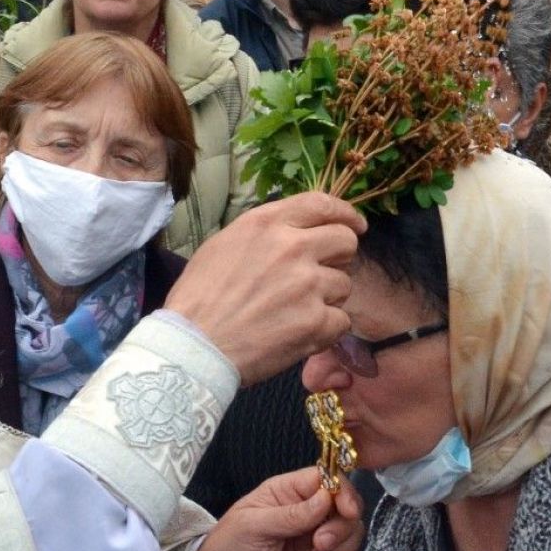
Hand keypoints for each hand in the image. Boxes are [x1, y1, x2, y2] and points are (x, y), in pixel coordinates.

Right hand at [163, 192, 363, 384]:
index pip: (322, 204)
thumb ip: (267, 232)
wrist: (194, 346)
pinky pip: (342, 320)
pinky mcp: (316, 322)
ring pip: (345, 284)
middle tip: (322, 274)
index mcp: (268, 224)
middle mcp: (293, 248)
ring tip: (296, 310)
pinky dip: (326, 329)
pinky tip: (300, 332)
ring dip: (328, 298)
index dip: (346, 214)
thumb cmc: (200, 297)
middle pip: (346, 242)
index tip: (356, 224)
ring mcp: (308, 285)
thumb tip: (299, 232)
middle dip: (340, 257)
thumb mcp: (225, 244)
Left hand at [195, 467, 362, 550]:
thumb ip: (292, 514)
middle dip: (341, 528)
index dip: (344, 493)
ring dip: (341, 549)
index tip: (346, 511)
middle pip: (347, 509)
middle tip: (318, 545)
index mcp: (289, 492)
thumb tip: (327, 497)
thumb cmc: (228, 547)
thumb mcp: (254, 527)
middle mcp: (308, 512)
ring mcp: (315, 539)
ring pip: (352, 535)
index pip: (329, 480)